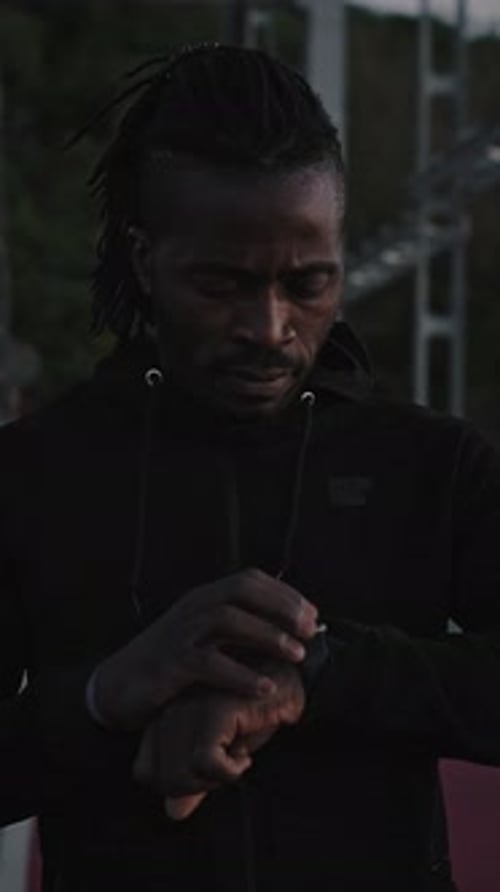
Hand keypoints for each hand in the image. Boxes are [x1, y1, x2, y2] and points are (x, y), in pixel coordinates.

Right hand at [92, 569, 316, 729]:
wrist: (116, 686)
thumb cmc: (169, 664)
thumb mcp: (202, 637)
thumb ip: (236, 630)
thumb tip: (286, 630)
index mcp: (203, 598)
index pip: (249, 579)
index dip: (283, 593)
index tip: (312, 613)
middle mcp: (192, 608)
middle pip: (241, 591)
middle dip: (281, 607)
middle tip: (310, 630)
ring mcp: (180, 634)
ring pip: (227, 620)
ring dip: (267, 636)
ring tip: (296, 655)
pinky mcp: (170, 664)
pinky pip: (209, 663)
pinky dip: (241, 674)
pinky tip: (264, 687)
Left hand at [133, 663, 304, 818]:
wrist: (289, 684)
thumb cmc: (252, 714)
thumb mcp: (220, 751)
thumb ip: (193, 778)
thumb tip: (174, 813)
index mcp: (164, 718)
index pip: (145, 772)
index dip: (176, 784)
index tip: (207, 772)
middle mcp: (169, 712)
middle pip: (162, 779)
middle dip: (198, 787)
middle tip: (226, 769)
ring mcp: (188, 710)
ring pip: (181, 776)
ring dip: (213, 781)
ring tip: (235, 760)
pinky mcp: (213, 711)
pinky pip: (206, 763)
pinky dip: (229, 772)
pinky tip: (244, 758)